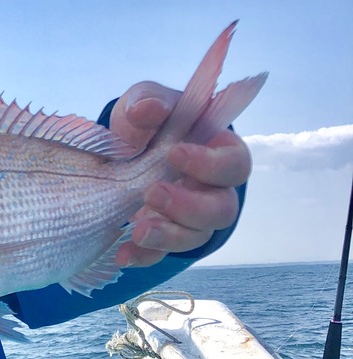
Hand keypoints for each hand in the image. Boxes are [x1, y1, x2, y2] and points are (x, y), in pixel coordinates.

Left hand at [109, 83, 251, 267]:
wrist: (126, 151)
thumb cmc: (151, 124)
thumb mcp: (147, 104)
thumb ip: (149, 102)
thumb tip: (146, 108)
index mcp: (220, 154)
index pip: (234, 164)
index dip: (211, 164)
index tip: (176, 154)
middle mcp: (213, 191)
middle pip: (222, 210)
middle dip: (189, 206)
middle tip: (152, 193)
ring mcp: (191, 219)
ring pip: (197, 237)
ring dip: (169, 236)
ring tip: (138, 231)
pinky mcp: (166, 238)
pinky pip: (163, 254)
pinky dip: (144, 256)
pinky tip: (123, 255)